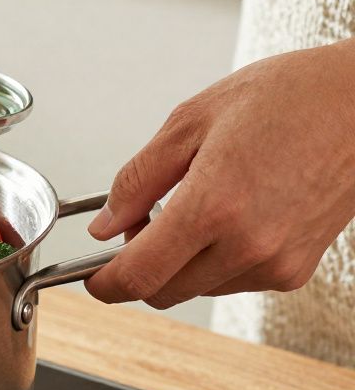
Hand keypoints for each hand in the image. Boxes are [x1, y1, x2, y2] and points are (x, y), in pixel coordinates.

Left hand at [85, 39, 354, 308]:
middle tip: (141, 220)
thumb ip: (138, 179)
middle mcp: (248, 246)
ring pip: (197, 288)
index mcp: (214, 206)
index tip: (93, 277)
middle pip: (163, 291)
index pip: (139, 276)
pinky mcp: (297, 270)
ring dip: (179, 262)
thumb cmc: (287, 98)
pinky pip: (233, 280)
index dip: (105, 283)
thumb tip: (105, 223)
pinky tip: (230, 214)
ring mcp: (276, 263)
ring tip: (195, 203)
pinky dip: (215, 260)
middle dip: (139, 266)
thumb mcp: (190, 121)